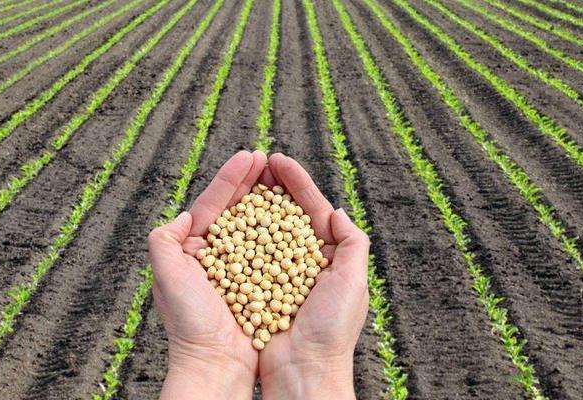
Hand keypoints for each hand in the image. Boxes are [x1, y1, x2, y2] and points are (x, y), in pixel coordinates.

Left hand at [148, 150, 266, 398]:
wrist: (215, 365)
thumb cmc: (189, 323)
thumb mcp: (166, 277)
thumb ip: (164, 240)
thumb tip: (184, 215)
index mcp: (192, 250)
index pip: (212, 205)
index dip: (230, 178)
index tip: (249, 156)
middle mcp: (216, 255)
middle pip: (235, 210)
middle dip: (249, 182)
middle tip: (266, 158)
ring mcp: (239, 267)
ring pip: (254, 225)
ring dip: (266, 200)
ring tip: (279, 176)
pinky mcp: (259, 281)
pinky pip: (270, 249)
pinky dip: (279, 229)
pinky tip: (290, 214)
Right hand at [257, 153, 369, 399]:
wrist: (303, 371)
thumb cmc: (332, 330)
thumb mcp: (353, 282)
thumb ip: (352, 243)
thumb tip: (336, 210)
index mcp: (328, 256)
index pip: (312, 208)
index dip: (297, 182)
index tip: (278, 159)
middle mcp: (301, 261)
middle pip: (286, 213)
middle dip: (273, 185)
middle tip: (258, 160)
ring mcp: (276, 272)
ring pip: (264, 228)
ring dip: (254, 202)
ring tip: (243, 178)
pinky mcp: (255, 285)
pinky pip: (245, 253)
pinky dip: (238, 232)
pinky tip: (228, 215)